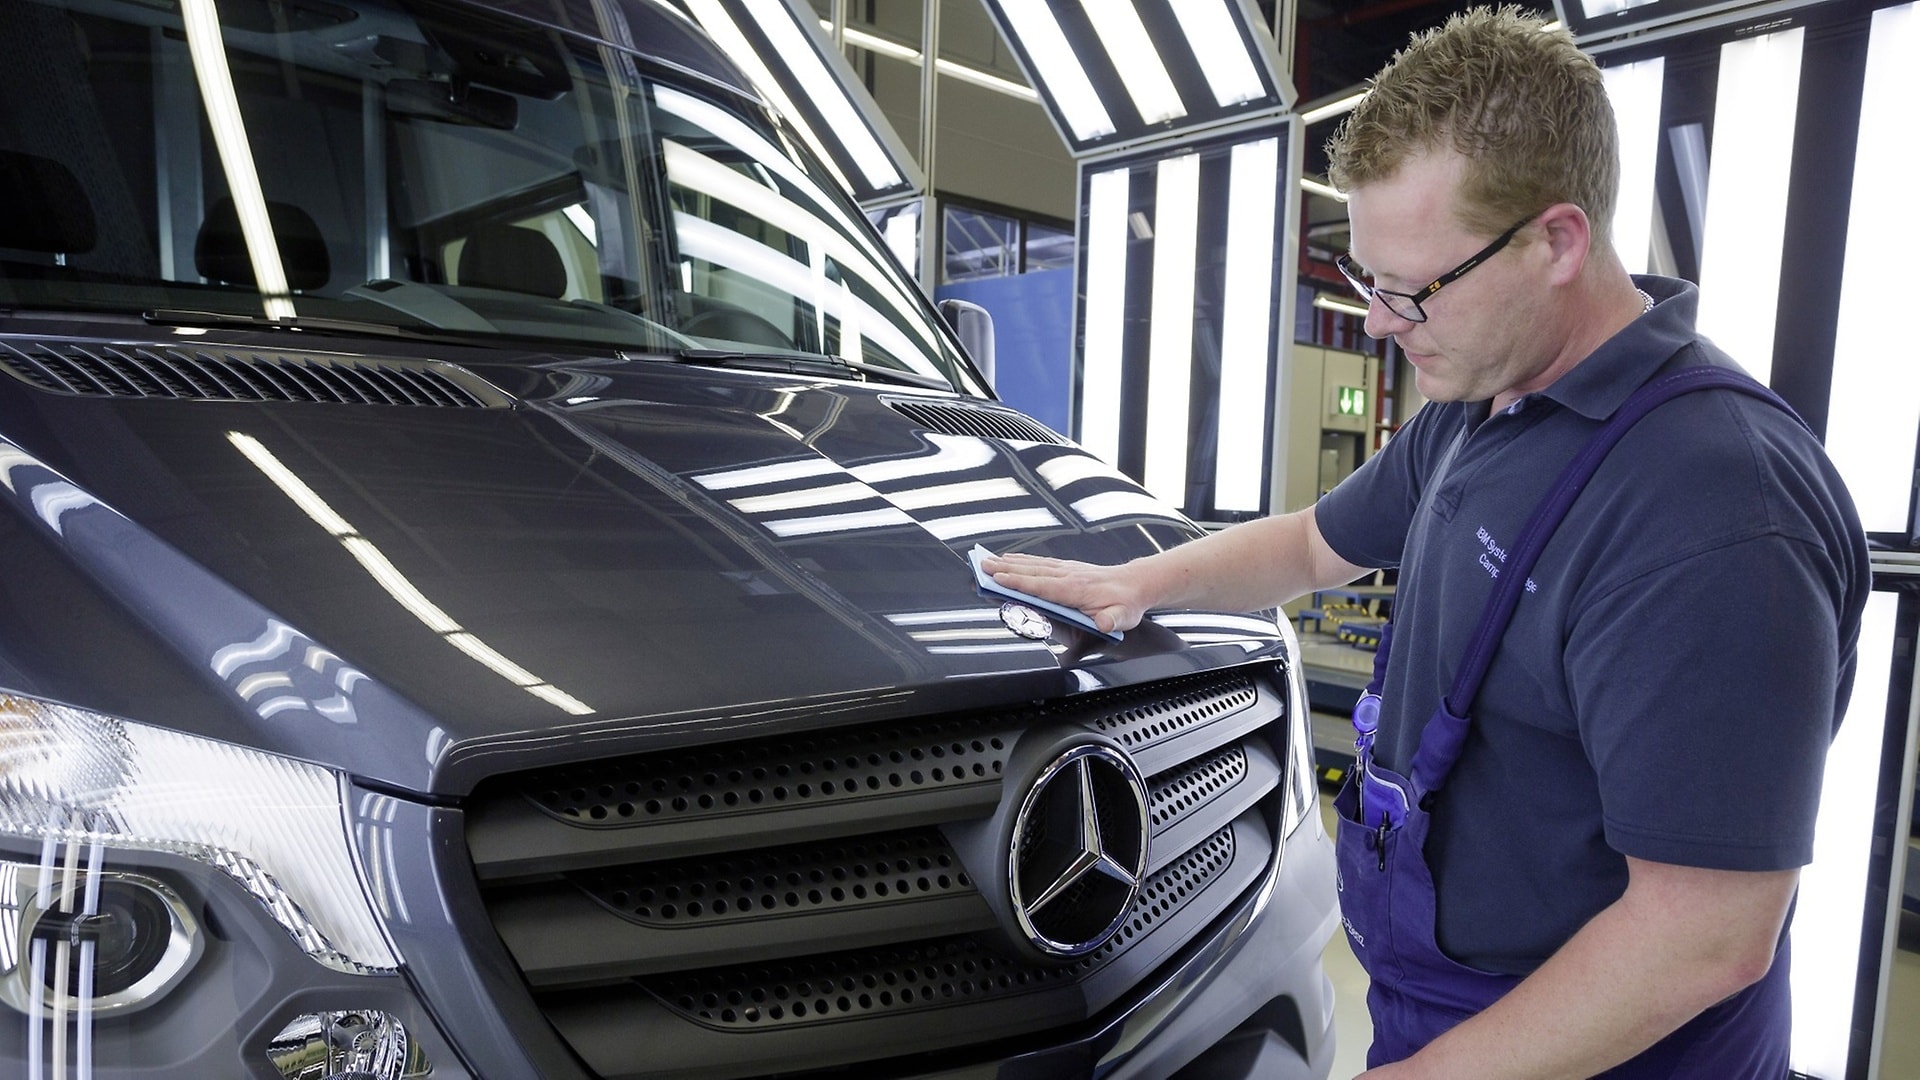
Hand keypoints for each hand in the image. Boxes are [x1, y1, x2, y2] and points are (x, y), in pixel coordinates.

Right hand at [979, 552, 1149, 634]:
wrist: (1136, 583)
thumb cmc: (1126, 603)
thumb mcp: (1123, 617)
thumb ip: (1112, 621)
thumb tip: (1103, 623)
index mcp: (1076, 589)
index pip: (1042, 585)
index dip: (1019, 583)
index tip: (999, 579)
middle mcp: (1069, 575)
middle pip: (1031, 571)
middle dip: (1005, 569)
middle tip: (982, 566)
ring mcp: (1067, 569)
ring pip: (1033, 564)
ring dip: (1010, 562)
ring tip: (988, 561)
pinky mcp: (1067, 567)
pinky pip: (1040, 562)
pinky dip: (1023, 560)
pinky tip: (1011, 559)